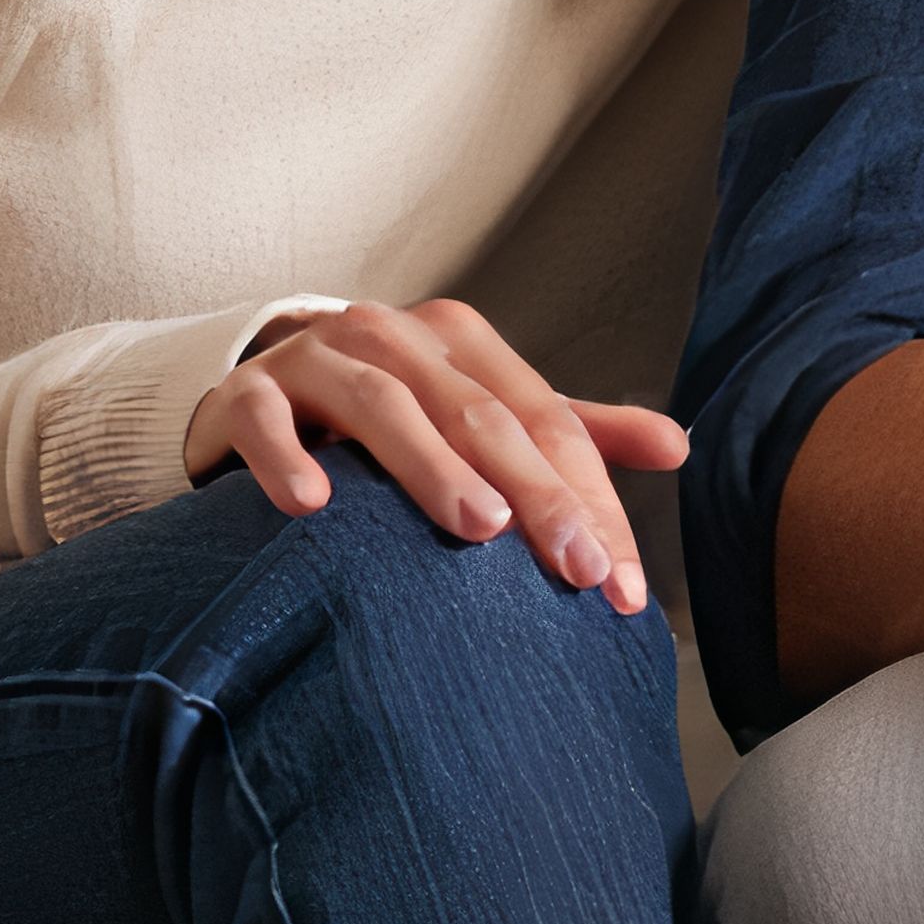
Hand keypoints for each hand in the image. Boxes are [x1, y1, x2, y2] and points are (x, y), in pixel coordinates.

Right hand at [182, 298, 687, 615]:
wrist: (248, 392)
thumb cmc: (382, 416)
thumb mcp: (476, 413)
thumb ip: (570, 431)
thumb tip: (678, 447)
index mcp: (459, 344)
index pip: (543, 422)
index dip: (588, 499)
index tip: (622, 586)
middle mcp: (393, 337)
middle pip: (478, 415)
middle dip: (534, 494)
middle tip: (576, 568)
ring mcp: (316, 360)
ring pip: (384, 406)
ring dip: (431, 466)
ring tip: (477, 525)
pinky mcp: (244, 393)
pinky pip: (264, 420)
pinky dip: (289, 458)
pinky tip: (315, 507)